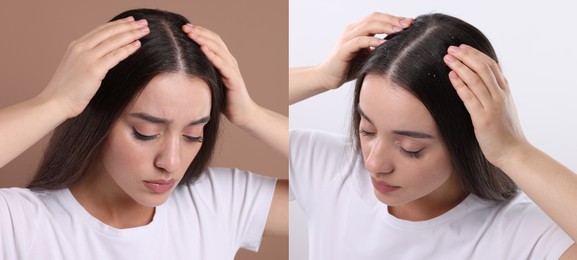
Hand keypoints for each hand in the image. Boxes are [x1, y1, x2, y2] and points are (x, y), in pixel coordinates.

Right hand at [38, 17, 148, 117]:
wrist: (56, 101)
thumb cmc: (67, 89)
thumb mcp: (75, 66)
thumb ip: (87, 57)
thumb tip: (104, 54)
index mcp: (76, 45)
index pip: (101, 29)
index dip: (118, 24)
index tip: (130, 21)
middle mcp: (81, 48)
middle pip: (110, 32)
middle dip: (128, 26)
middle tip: (143, 23)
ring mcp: (87, 58)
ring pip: (114, 41)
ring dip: (132, 34)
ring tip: (145, 30)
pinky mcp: (94, 69)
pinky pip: (115, 56)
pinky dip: (128, 49)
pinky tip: (138, 44)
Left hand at [182, 24, 255, 126]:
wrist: (241, 113)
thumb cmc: (224, 99)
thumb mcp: (210, 81)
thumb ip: (202, 71)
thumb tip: (180, 65)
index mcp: (224, 60)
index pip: (212, 40)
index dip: (200, 31)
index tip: (184, 27)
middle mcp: (230, 61)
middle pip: (215, 41)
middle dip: (199, 32)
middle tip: (184, 27)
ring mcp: (233, 69)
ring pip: (218, 50)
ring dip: (204, 41)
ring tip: (191, 34)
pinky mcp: (234, 80)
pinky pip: (223, 65)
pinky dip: (213, 56)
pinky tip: (203, 50)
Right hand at [317, 12, 412, 89]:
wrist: (327, 78)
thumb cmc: (348, 67)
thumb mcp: (368, 56)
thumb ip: (379, 49)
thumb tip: (401, 46)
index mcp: (358, 30)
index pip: (378, 18)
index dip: (394, 18)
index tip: (410, 22)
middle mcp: (352, 31)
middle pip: (374, 18)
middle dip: (392, 20)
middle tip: (408, 25)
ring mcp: (346, 39)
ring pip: (367, 26)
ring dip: (385, 27)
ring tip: (398, 31)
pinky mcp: (343, 50)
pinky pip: (359, 41)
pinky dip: (372, 40)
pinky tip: (383, 44)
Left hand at [443, 44, 527, 167]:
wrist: (513, 152)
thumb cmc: (506, 132)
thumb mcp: (506, 107)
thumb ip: (499, 90)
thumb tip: (494, 72)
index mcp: (505, 92)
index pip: (491, 65)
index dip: (476, 54)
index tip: (463, 47)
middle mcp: (500, 96)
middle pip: (483, 68)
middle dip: (466, 56)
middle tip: (451, 48)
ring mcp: (492, 106)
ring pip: (476, 80)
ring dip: (460, 66)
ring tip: (448, 57)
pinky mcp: (483, 118)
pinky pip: (470, 97)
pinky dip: (460, 84)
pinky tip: (451, 75)